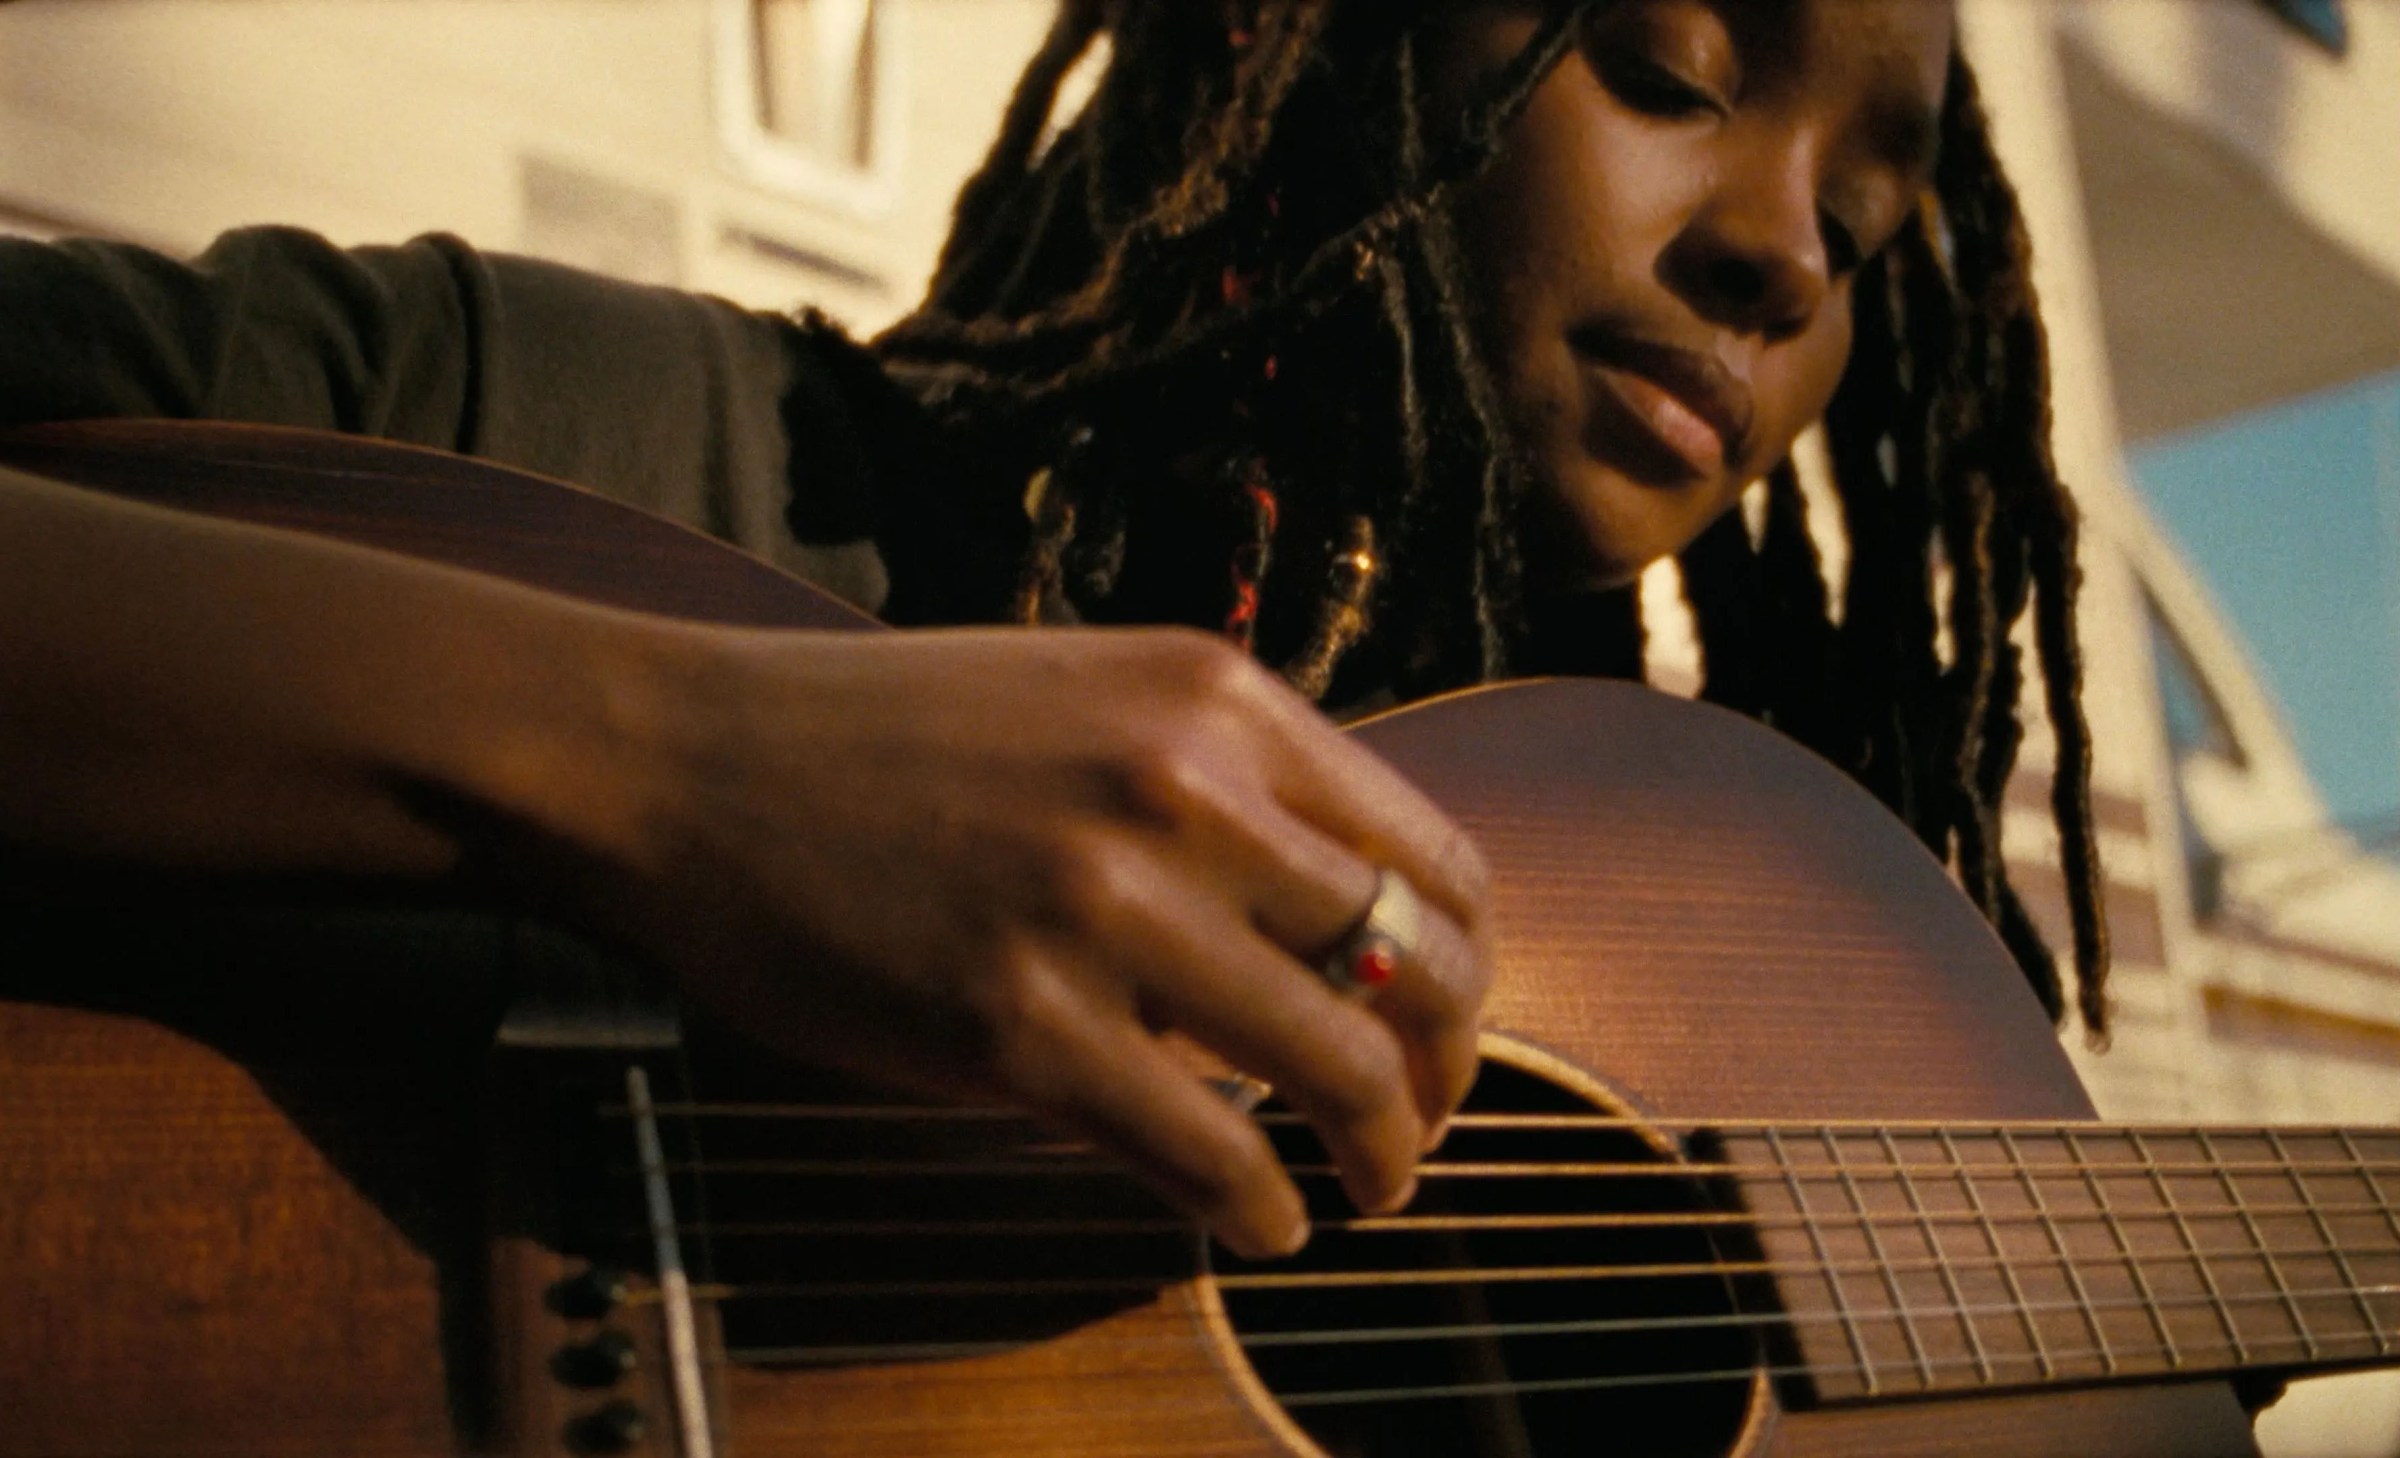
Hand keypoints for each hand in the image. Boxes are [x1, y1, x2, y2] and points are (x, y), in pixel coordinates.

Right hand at [590, 625, 1491, 1257]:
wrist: (687, 758)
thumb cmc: (881, 739)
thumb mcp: (1086, 699)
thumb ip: (1219, 784)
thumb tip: (1334, 925)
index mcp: (1215, 697)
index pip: (1432, 854)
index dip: (1466, 968)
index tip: (1442, 1024)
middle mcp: (1183, 787)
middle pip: (1412, 966)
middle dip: (1445, 1073)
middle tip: (1420, 1126)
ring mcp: (1102, 907)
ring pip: (1340, 1064)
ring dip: (1383, 1153)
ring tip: (1368, 1190)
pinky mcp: (1018, 1025)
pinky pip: (1212, 1150)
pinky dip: (1263, 1210)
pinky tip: (1257, 1224)